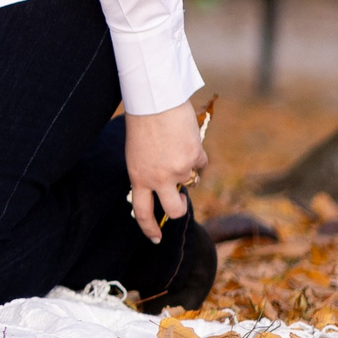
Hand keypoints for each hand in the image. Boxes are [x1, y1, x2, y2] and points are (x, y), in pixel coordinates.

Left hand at [124, 102, 208, 241]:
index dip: (149, 229)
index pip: (143, 212)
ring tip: (175, 146)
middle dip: (179, 208)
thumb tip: (165, 186)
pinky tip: (186, 137)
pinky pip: (201, 162)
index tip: (156, 239)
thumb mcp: (136, 153)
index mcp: (138, 177)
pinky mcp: (195, 157)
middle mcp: (159, 178)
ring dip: (187, 170)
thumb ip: (148, 172)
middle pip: (175, 210)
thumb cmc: (141, 122)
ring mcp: (179, 170)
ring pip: (191, 181)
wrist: (154, 99)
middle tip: (178, 199)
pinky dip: (197, 153)